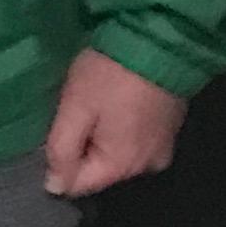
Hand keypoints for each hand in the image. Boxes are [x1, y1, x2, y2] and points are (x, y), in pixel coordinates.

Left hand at [40, 46, 186, 198]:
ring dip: (101, 135)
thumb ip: (61, 151)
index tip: (56, 128)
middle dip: (81, 146)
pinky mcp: (169, 129)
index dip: (59, 161)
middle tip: (76, 109)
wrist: (160, 39)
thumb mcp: (75, 108)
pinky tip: (115, 102)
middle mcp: (147, 166)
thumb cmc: (110, 74)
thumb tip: (56, 187)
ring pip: (116, 154)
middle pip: (99, 169)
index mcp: (123, 166)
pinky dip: (121, 127)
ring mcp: (162, 148)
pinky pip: (134, 139)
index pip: (79, 184)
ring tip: (95, 103)